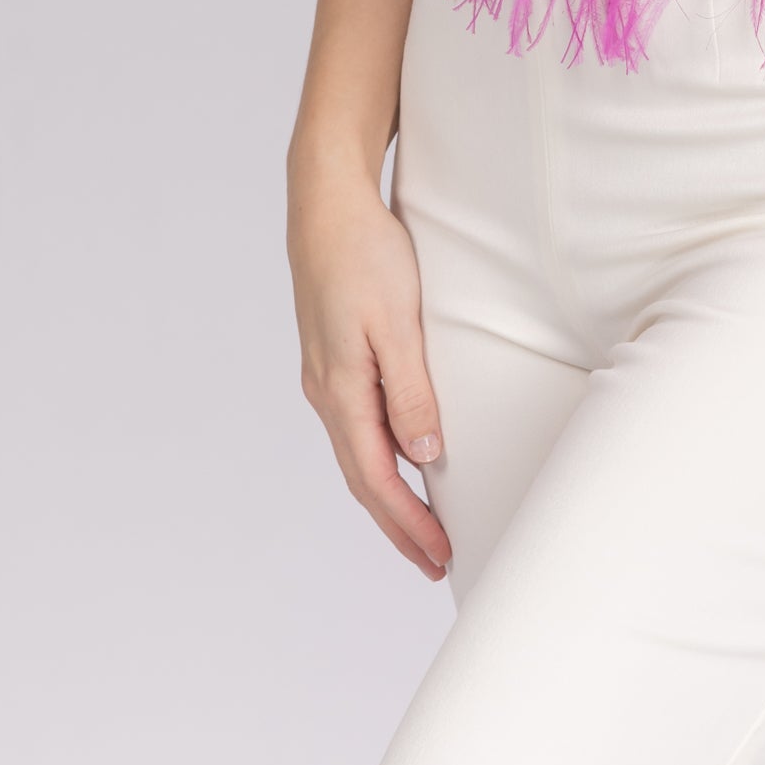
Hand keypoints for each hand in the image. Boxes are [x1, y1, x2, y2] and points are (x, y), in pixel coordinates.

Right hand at [287, 169, 452, 580]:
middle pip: (363, 477)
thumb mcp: (396, 323)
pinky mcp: (334, 356)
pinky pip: (358, 424)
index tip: (439, 556)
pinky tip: (402, 457)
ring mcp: (326, 376)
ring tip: (422, 525)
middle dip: (399, 525)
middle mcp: (326, 392)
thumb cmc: (364, 254)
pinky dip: (380, 456)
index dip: (408, 523)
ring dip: (389, 494)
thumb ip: (410, 389)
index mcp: (340, 391)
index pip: (376, 479)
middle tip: (435, 561)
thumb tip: (423, 454)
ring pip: (358, 453)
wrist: (326, 203)